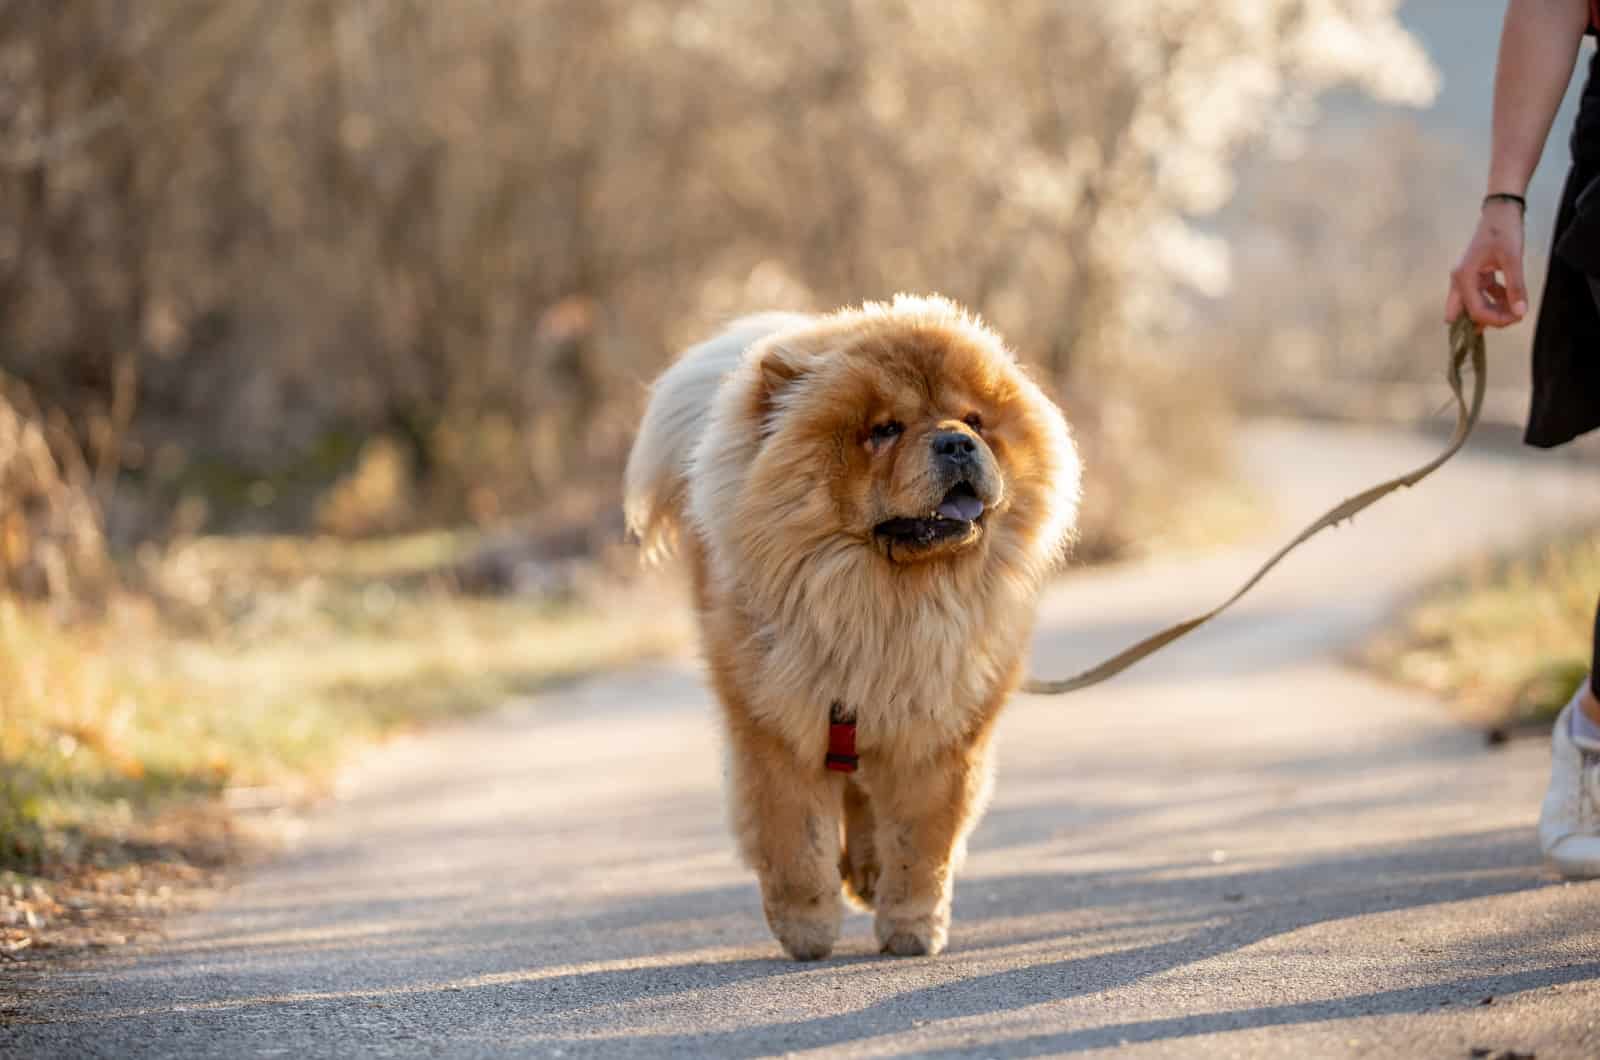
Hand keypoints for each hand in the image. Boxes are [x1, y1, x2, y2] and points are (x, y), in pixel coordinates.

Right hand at [1445, 200, 1527, 327]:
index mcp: (1463, 277)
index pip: (1475, 310)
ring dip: (1493, 311)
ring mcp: (1466, 278)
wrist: (1501, 211)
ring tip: (1515, 308)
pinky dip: (1496, 300)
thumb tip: (1520, 312)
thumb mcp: (1512, 259)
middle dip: (1488, 320)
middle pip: (1466, 313)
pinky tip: (1512, 297)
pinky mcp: (1475, 276)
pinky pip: (1482, 295)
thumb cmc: (1503, 231)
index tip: (1517, 318)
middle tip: (1512, 319)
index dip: (1495, 319)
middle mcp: (1460, 280)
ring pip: (1474, 306)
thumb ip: (1515, 287)